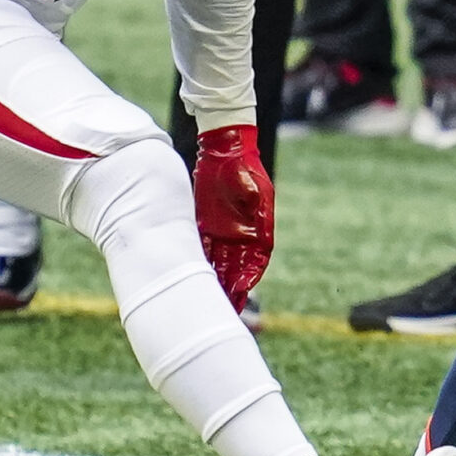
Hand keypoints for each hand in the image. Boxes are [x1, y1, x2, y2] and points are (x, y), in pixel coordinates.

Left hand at [192, 123, 273, 306]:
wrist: (225, 149)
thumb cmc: (244, 168)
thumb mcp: (255, 190)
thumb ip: (258, 215)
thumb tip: (260, 239)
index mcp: (257, 228)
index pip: (256, 259)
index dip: (250, 276)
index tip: (243, 289)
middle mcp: (241, 233)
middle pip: (237, 266)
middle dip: (233, 287)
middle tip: (228, 306)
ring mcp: (223, 229)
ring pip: (220, 261)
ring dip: (217, 280)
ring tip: (211, 298)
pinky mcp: (207, 222)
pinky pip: (204, 248)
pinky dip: (201, 262)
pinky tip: (195, 276)